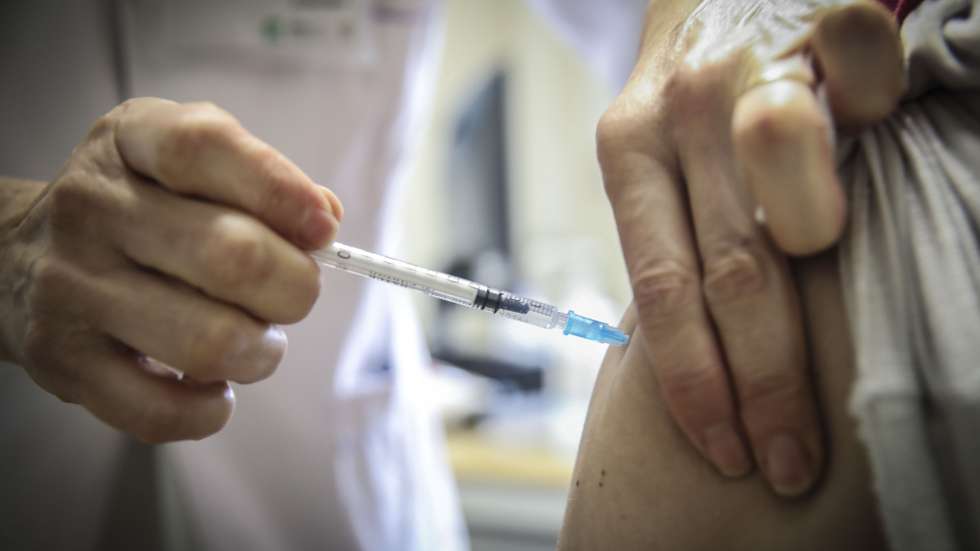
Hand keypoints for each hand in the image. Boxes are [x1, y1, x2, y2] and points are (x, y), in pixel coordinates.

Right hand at [0, 98, 341, 441]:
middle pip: (231, 256)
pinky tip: (213, 387)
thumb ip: (260, 177)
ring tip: (256, 343)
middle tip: (292, 295)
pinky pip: (160, 410)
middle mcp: (92, 208)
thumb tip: (324, 218)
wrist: (15, 257)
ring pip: (210, 340)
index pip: (205, 149)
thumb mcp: (187, 163)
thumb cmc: (138, 207)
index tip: (324, 228)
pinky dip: (210, 410)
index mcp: (129, 140)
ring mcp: (72, 288)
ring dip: (261, 353)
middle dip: (294, 288)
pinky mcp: (63, 362)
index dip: (280, 191)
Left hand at [597, 0, 901, 494]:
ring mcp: (753, 70)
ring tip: (835, 322)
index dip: (697, 381)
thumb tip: (706, 357)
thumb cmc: (693, 97)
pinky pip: (864, 92)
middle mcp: (682, 110)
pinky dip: (878, 125)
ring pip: (795, 194)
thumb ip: (675, 236)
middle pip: (733, 272)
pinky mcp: (825, 31)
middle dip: (767, 381)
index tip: (727, 450)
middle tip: (788, 458)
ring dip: (819, 266)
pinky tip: (875, 156)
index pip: (661, 288)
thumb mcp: (654, 159)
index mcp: (627, 150)